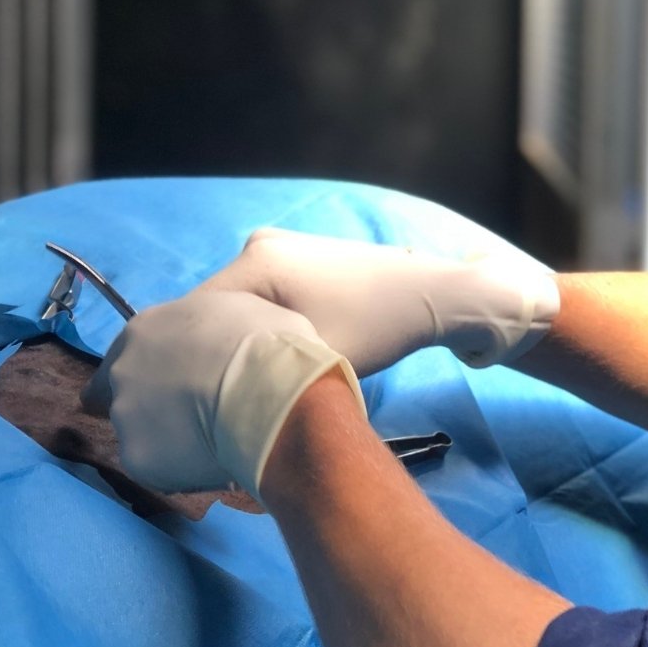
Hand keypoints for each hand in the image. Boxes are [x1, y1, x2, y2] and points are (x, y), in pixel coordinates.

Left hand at [84, 290, 365, 498]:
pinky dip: (186, 471)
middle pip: (127, 394)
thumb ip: (216, 327)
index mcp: (147, 328)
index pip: (127, 353)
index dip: (152, 371)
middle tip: (200, 416)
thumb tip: (228, 342)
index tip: (175, 385)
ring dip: (173, 439)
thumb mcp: (243, 309)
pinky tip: (219, 461)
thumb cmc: (267, 343)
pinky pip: (162, 470)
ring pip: (144, 434)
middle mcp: (123, 369)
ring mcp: (126, 416)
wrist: (270, 393)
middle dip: (156, 406)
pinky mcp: (138, 458)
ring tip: (218, 442)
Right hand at [198, 229, 559, 376]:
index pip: (201, 314)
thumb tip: (213, 387)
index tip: (207, 400)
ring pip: (246, 310)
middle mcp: (262, 246)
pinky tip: (280, 364)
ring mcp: (285, 252)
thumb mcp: (320, 355)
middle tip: (232, 399)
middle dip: (224, 353)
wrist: (447, 300)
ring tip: (253, 387)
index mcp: (258, 258)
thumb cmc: (386, 326)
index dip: (199, 361)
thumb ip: (261, 369)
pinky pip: (268, 304)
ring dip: (247, 345)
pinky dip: (270, 332)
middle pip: (222, 311)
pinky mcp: (306, 267)